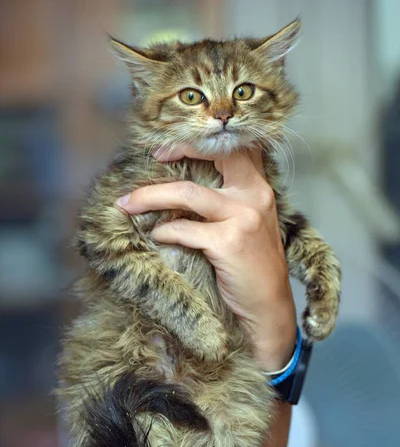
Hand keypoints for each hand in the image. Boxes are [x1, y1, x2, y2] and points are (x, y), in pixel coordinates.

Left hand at [117, 145, 295, 369]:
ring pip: (187, 193)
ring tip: (128, 204)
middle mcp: (255, 196)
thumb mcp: (252, 224)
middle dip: (177, 150)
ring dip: (150, 197)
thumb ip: (231, 200)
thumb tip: (184, 188)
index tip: (171, 147)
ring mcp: (243, 218)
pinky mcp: (229, 242)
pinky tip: (156, 237)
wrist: (269, 306)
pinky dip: (164, 232)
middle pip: (211, 155)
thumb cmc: (254, 266)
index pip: (235, 146)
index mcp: (260, 188)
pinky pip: (184, 229)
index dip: (202, 140)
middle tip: (153, 157)